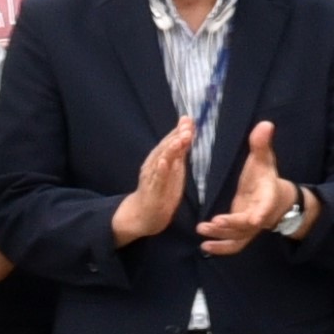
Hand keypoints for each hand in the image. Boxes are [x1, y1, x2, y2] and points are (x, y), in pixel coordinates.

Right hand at [110, 115, 195, 247]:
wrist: (144, 214)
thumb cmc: (161, 190)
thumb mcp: (174, 168)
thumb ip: (180, 150)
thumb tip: (188, 130)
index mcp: (160, 158)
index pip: (171, 141)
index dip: (179, 130)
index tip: (189, 119)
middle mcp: (154, 164)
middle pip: (165, 148)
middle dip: (176, 136)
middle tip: (187, 127)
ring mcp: (152, 177)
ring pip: (160, 161)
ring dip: (169, 150)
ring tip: (179, 140)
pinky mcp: (152, 192)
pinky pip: (156, 180)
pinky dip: (160, 170)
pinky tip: (164, 163)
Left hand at [195, 118, 290, 254]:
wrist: (278, 200)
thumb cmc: (266, 177)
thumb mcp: (265, 160)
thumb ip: (261, 144)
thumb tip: (266, 124)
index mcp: (267, 198)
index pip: (266, 206)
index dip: (260, 213)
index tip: (255, 219)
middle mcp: (259, 216)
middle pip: (248, 225)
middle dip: (231, 225)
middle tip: (212, 223)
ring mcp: (250, 228)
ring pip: (238, 238)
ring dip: (222, 237)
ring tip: (202, 230)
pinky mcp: (242, 234)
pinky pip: (233, 245)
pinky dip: (220, 249)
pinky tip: (204, 247)